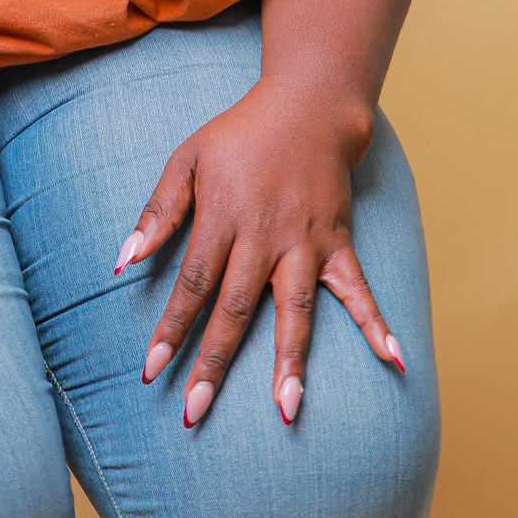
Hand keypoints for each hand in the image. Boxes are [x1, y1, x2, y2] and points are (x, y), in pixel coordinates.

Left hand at [117, 77, 405, 427]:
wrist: (308, 105)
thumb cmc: (238, 135)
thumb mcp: (185, 159)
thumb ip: (158, 212)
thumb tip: (123, 260)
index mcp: (222, 217)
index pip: (192, 285)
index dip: (170, 330)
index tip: (151, 372)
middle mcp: (264, 237)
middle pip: (236, 309)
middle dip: (214, 362)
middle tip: (196, 412)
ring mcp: (305, 243)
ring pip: (295, 311)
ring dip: (290, 361)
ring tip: (287, 411)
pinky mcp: (337, 243)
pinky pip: (358, 290)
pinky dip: (377, 324)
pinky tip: (394, 361)